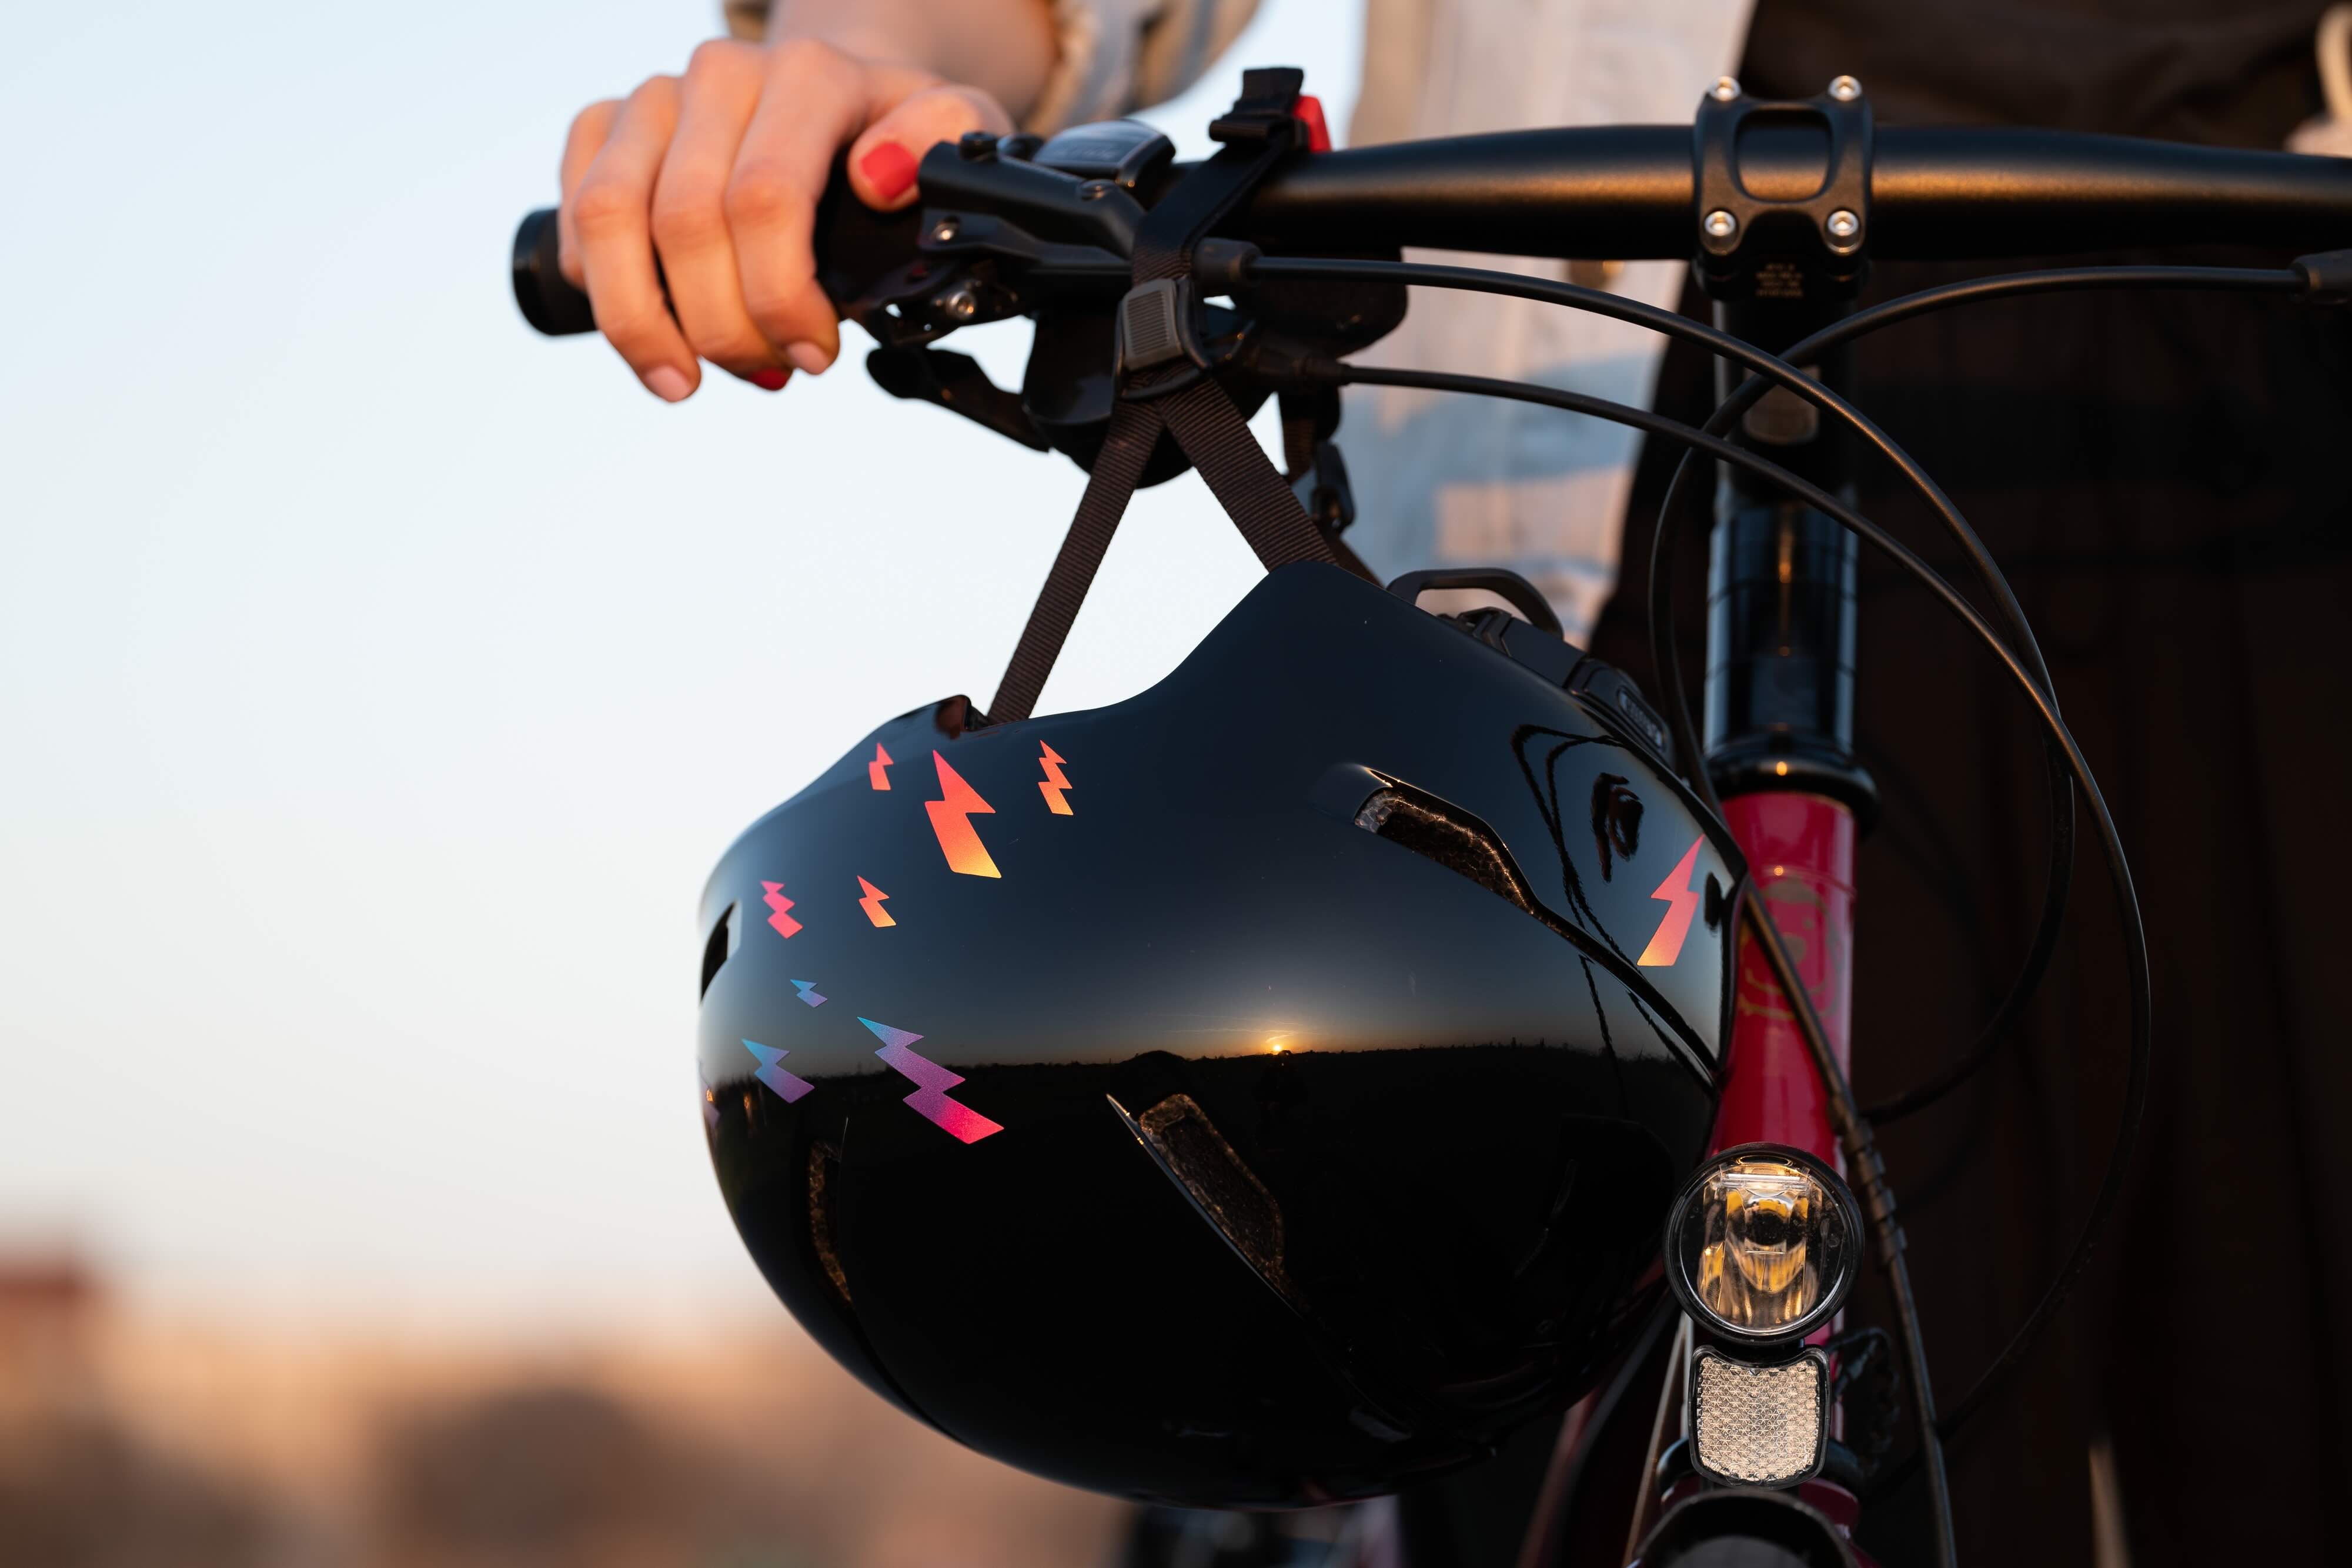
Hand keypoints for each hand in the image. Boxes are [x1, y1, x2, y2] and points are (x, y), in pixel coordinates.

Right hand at [558, 36, 1016, 400]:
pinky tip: (652, 334)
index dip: (780, 297)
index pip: (765, 199)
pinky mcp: (605, 125)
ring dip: (640, 324)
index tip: (816, 356)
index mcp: (806, 76)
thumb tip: (879, 176)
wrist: (834, 93)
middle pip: (685, 224)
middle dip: (722, 328)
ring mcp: (655, 99)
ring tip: (683, 382)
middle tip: (769, 374)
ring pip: (608, 219)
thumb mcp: (958, 131)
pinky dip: (600, 289)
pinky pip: (576, 216)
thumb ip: (946, 137)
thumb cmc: (895, 134)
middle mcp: (721, 77)